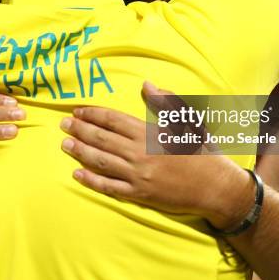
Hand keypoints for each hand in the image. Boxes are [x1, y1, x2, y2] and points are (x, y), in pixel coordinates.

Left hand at [60, 82, 252, 226]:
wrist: (216, 186)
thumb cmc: (202, 150)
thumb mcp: (188, 120)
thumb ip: (165, 102)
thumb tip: (146, 85)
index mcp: (149, 132)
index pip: (113, 120)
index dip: (92, 114)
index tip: (77, 110)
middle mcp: (139, 153)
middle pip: (102, 138)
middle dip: (80, 130)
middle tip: (63, 125)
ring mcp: (137, 176)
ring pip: (101, 161)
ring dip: (80, 151)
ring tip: (65, 144)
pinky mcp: (139, 195)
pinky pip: (109, 187)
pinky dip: (91, 180)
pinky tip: (77, 174)